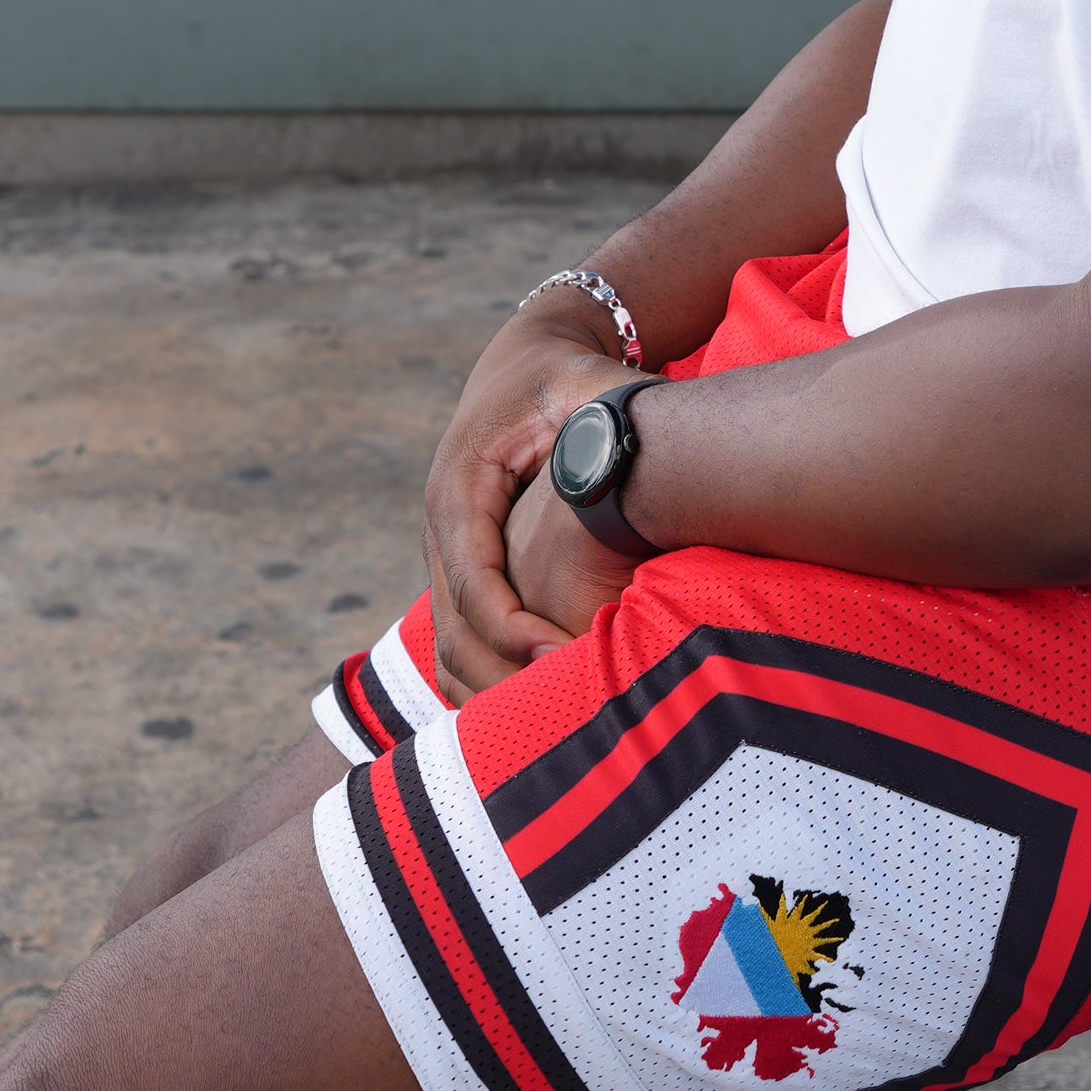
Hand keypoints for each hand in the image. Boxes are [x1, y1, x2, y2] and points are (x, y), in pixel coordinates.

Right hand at [422, 301, 639, 699]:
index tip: (557, 658)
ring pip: (448, 644)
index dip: (510, 627)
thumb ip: (613, 412)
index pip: (472, 576)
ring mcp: (448, 549)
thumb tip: (646, 447)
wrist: (531, 358)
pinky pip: (461, 639)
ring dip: (489, 692)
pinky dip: (487, 681)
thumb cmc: (569, 374)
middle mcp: (443, 523)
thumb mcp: (591, 384)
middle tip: (559, 719)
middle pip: (452, 626)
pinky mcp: (465, 567)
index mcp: (462, 483)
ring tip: (549, 732)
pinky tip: (535, 714)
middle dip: (499, 678)